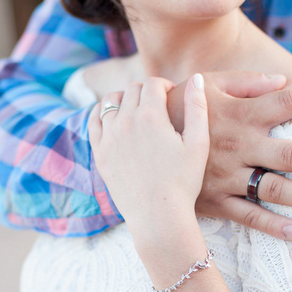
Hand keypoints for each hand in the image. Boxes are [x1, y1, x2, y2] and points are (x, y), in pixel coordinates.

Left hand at [88, 75, 208, 245]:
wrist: (158, 215)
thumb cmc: (183, 181)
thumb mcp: (198, 143)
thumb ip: (197, 106)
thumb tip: (195, 77)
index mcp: (151, 116)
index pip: (153, 83)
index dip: (164, 85)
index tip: (170, 94)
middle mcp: (125, 121)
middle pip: (132, 90)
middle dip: (146, 91)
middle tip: (156, 104)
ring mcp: (109, 136)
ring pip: (110, 101)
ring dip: (124, 99)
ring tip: (136, 110)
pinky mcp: (99, 152)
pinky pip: (94, 120)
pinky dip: (102, 113)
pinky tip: (114, 118)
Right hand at [168, 71, 291, 239]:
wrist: (136, 145)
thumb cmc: (175, 109)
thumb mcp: (205, 86)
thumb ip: (244, 82)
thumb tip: (282, 81)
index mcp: (239, 114)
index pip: (286, 102)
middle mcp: (239, 144)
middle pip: (290, 153)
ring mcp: (227, 175)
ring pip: (273, 188)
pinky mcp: (214, 199)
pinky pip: (247, 215)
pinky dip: (271, 225)